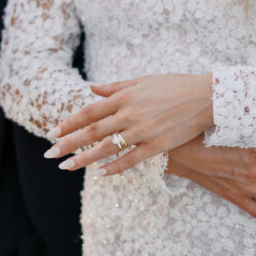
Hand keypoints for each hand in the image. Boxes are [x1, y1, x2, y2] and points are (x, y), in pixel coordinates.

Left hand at [45, 74, 213, 174]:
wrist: (205, 96)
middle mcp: (130, 113)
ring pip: (107, 148)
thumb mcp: (143, 80)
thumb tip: (92, 88)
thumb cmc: (174, 85)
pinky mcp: (158, 145)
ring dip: (84, 159)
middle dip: (68, 143)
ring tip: (66, 167)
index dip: (70, 122)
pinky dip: (115, 168)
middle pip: (92, 130)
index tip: (54, 131)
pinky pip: (132, 160)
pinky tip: (100, 174)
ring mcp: (143, 130)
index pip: (90, 111)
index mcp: (125, 96)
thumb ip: (115, 86)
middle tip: (49, 153)